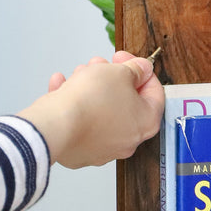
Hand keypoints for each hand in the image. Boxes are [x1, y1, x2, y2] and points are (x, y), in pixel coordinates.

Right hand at [19, 51, 164, 169]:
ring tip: (79, 73)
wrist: (56, 125)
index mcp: (146, 122)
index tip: (127, 59)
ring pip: (102, 111)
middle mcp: (128, 141)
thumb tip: (142, 70)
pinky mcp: (79, 151)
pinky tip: (62, 86)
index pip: (154, 93)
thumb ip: (136, 69)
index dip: (142, 70)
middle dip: (112, 78)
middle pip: (126, 102)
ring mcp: (103, 149)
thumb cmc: (90, 101)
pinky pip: (80, 122)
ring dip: (92, 88)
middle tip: (102, 65)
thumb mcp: (120, 72)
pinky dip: (73, 104)